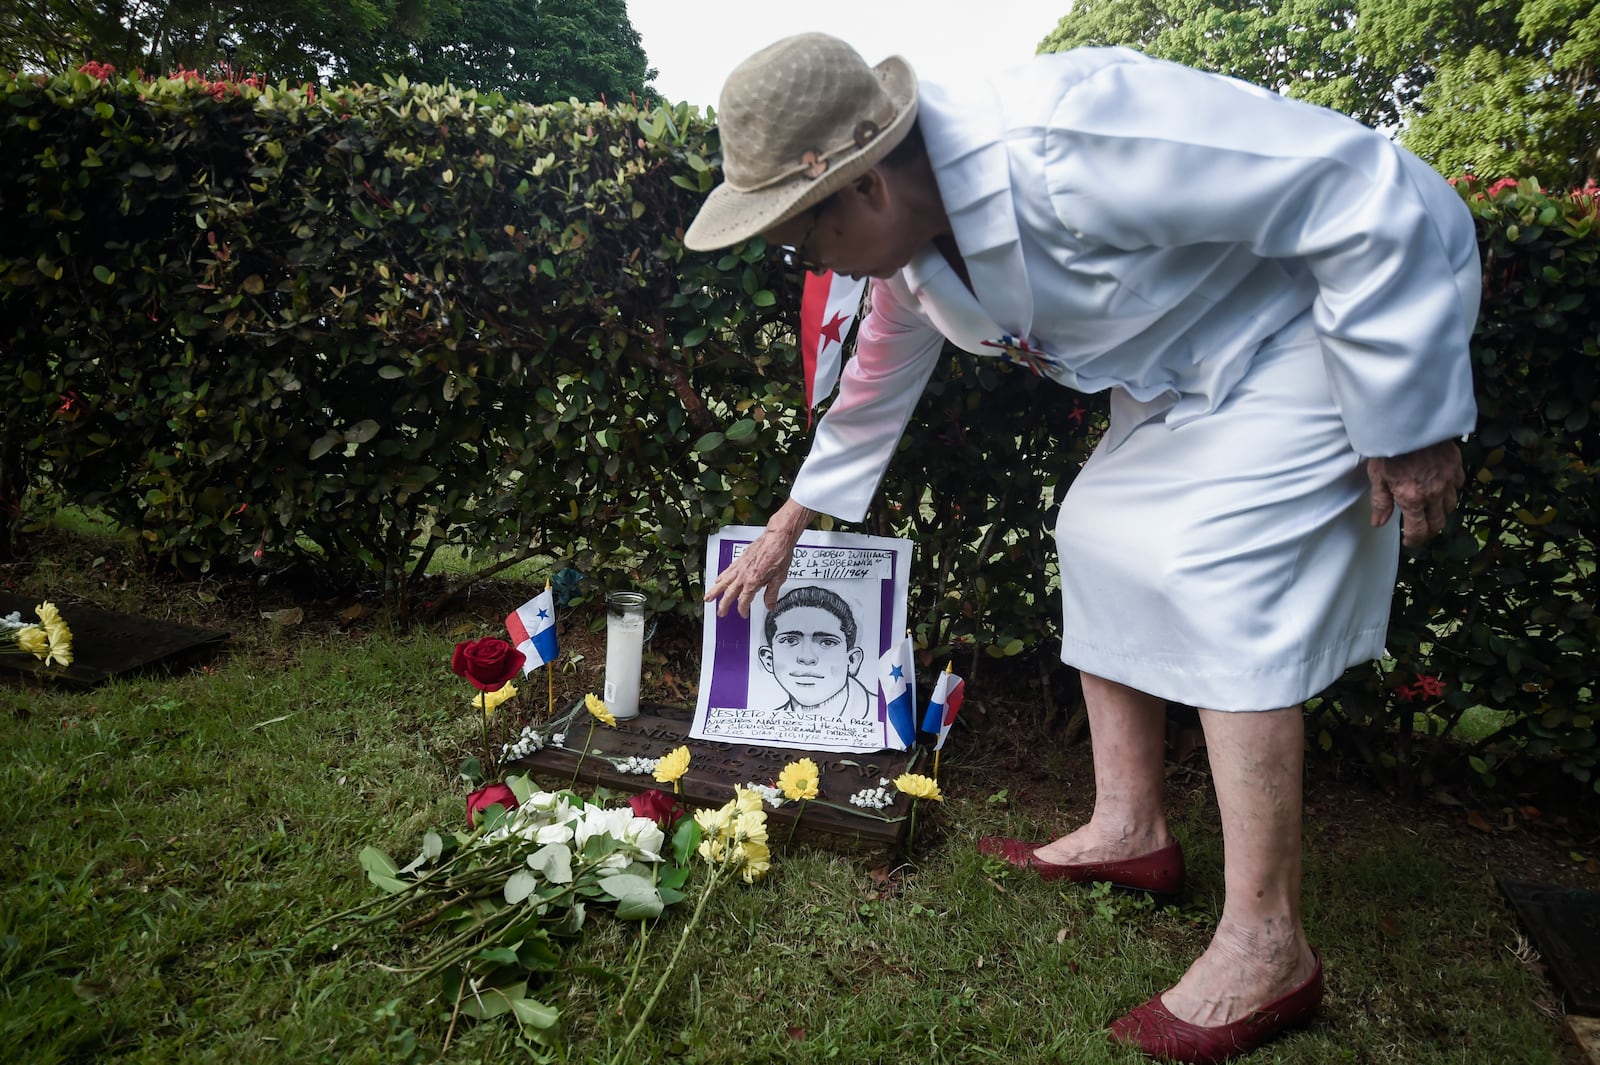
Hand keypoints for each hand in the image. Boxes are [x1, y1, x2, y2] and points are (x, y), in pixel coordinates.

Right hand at [703, 500, 814, 617]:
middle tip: (720, 613)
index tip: (744, 614)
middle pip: (730, 593)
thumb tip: (770, 605)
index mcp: (753, 582)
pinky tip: (718, 580)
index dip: (743, 610)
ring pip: (724, 582)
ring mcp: (740, 567)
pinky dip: (721, 577)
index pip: (744, 601)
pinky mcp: (740, 559)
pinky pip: (727, 571)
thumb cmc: (779, 554)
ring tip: (708, 598)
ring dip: (715, 591)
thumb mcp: (779, 579)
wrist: (777, 537)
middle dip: (724, 605)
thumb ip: (771, 594)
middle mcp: (744, 575)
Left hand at [1367, 440, 1464, 547]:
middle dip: (1429, 529)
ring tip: (1430, 508)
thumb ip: (1381, 502)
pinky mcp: (1456, 466)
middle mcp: (1433, 493)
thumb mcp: (1377, 476)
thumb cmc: (1389, 447)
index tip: (1409, 541)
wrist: (1409, 421)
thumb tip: (1379, 523)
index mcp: (1412, 498)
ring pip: (1450, 506)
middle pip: (1438, 523)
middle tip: (1420, 528)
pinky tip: (1441, 486)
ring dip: (1440, 511)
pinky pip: (1458, 486)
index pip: (1418, 530)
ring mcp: (1448, 480)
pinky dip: (1451, 490)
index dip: (1414, 540)